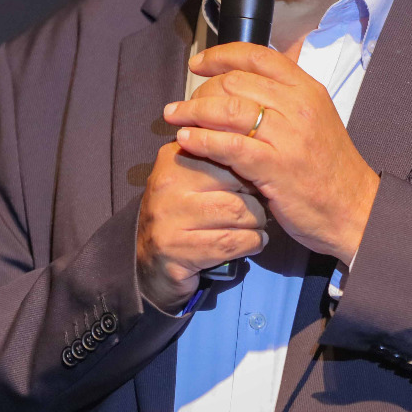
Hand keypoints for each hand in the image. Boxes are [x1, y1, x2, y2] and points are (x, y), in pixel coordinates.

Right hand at [135, 140, 268, 312]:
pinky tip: (253, 243)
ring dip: (257, 224)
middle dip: (257, 197)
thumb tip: (256, 147)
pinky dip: (252, 243)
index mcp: (174, 158)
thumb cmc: (182, 216)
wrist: (151, 264)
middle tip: (260, 208)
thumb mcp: (192, 180)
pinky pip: (231, 242)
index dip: (250, 170)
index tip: (255, 183)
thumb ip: (216, 159)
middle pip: (237, 181)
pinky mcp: (177, 249)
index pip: (227, 152)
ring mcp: (169, 217)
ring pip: (238, 212)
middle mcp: (167, 183)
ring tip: (257, 227)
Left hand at [163, 42, 379, 263]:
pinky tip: (186, 141)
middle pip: (236, 81)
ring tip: (173, 118)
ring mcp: (288, 136)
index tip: (198, 64)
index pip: (258, 55)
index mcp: (308, 89)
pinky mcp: (276, 166)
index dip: (221, 55)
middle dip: (201, 90)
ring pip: (229, 109)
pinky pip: (230, 146)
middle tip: (181, 104)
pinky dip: (202, 140)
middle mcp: (299, 106)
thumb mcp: (316, 119)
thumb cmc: (330, 169)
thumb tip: (250, 82)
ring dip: (193, 111)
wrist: (355, 210)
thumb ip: (286, 99)